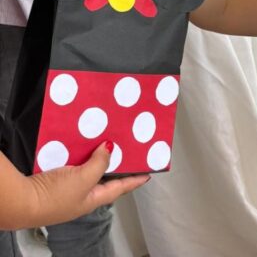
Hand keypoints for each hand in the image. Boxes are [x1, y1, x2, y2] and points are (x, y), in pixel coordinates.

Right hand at [26, 143, 148, 227]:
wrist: (21, 201)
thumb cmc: (55, 196)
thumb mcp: (84, 179)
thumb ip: (100, 164)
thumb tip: (111, 148)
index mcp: (95, 198)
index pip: (122, 187)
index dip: (136, 178)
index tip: (150, 171)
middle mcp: (83, 194)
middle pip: (105, 177)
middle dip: (116, 164)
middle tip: (129, 149)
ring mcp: (68, 188)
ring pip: (88, 168)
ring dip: (97, 156)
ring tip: (108, 140)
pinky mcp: (54, 179)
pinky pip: (72, 164)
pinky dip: (79, 154)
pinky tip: (81, 143)